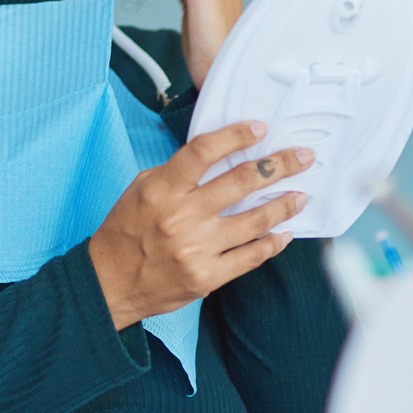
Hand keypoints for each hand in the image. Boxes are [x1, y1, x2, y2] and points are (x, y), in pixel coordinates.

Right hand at [87, 120, 314, 328]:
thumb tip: (219, 155)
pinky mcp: (207, 276)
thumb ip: (178, 172)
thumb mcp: (142, 189)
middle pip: (240, 182)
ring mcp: (196, 249)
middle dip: (277, 166)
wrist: (110, 283)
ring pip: (254, 221)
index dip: (235, 136)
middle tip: (302, 157)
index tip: (260, 128)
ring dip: (284, 205)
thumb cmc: (126, 232)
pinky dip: (272, 243)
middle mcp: (181, 216)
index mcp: (161, 189)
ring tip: (301, 195)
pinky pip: (250, 257)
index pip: (203, 151)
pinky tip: (284, 233)